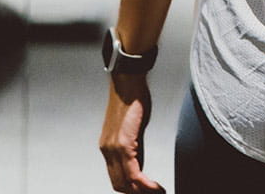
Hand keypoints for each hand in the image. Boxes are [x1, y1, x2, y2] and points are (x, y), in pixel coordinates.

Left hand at [100, 75, 164, 193]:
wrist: (128, 81)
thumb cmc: (131, 98)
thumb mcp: (132, 127)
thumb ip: (134, 147)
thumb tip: (141, 163)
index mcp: (107, 147)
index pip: (116, 177)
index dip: (130, 189)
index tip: (145, 191)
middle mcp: (107, 150)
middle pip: (119, 184)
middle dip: (137, 193)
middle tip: (153, 193)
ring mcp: (113, 148)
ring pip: (125, 182)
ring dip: (143, 191)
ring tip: (157, 192)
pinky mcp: (124, 144)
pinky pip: (134, 173)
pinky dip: (145, 184)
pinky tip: (155, 186)